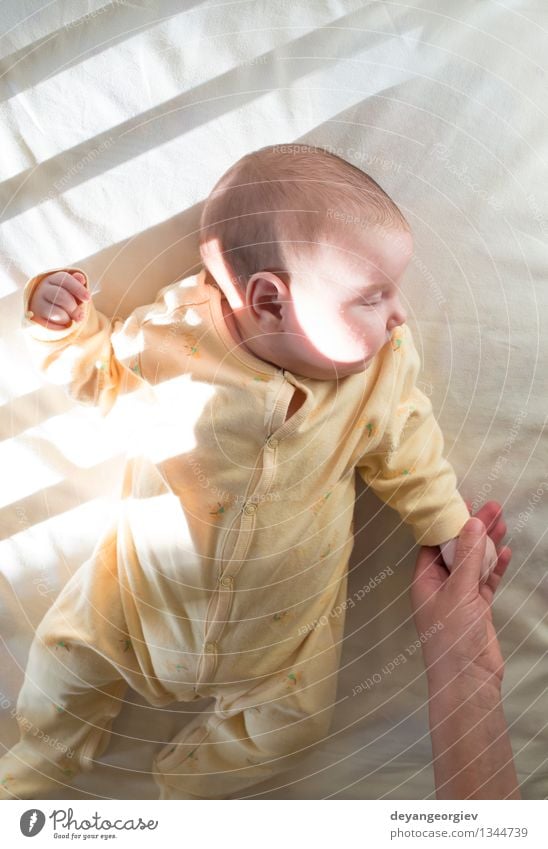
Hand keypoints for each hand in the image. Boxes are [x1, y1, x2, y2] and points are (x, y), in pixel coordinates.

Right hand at [28, 270, 89, 328]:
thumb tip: (81, 278)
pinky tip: (63, 324)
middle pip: (60, 295)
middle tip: (81, 315)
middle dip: (74, 307)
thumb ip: (77, 286)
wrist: (50, 316)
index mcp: (53, 280)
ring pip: (56, 312)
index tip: (88, 298)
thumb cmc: (66, 301)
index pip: (64, 279)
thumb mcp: (73, 293)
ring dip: (68, 317)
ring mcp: (38, 304)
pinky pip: (51, 324)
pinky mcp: (37, 319)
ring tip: (70, 319)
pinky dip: (61, 325)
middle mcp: (42, 290)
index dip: (78, 288)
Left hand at [411, 505, 511, 689]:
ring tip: (503, 520)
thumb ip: (468, 558)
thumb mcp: (459, 592)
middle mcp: (439, 586)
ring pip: (474, 563)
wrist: (468, 681)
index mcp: (423, 580)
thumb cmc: (452, 638)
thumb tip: (473, 522)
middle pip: (457, 549)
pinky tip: (506, 550)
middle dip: (473, 528)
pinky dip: (496, 566)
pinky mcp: (477, 608)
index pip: (434, 543)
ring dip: (487, 544)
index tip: (464, 501)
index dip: (448, 522)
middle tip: (493, 505)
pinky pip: (486, 580)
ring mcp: (459, 597)